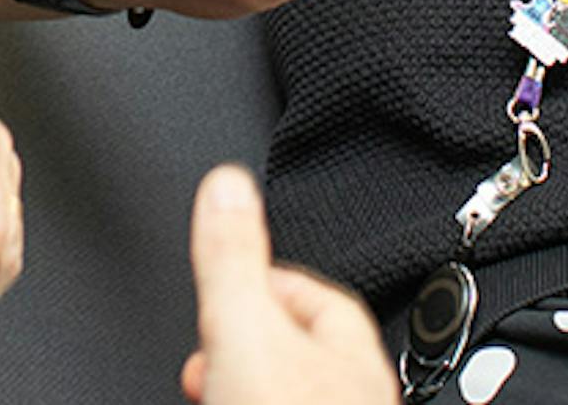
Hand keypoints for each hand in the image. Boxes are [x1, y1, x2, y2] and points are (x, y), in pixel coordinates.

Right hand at [182, 165, 397, 404]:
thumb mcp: (245, 327)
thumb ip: (233, 258)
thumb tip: (228, 184)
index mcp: (355, 353)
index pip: (316, 293)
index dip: (262, 279)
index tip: (227, 281)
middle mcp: (357, 395)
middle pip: (297, 343)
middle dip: (246, 335)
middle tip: (210, 344)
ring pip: (287, 389)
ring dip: (244, 377)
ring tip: (212, 382)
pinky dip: (243, 400)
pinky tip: (223, 404)